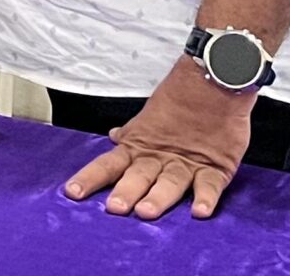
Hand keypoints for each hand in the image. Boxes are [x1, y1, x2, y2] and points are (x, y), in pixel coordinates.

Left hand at [63, 58, 253, 219]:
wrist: (214, 79)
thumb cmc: (180, 99)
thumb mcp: (149, 118)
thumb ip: (132, 134)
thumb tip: (113, 138)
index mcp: (139, 147)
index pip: (108, 165)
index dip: (90, 178)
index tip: (72, 193)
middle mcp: (160, 158)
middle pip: (139, 176)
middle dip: (126, 191)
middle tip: (115, 208)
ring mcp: (188, 163)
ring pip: (171, 183)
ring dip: (159, 197)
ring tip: (147, 211)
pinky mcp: (217, 167)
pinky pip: (210, 185)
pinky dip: (206, 198)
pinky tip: (199, 211)